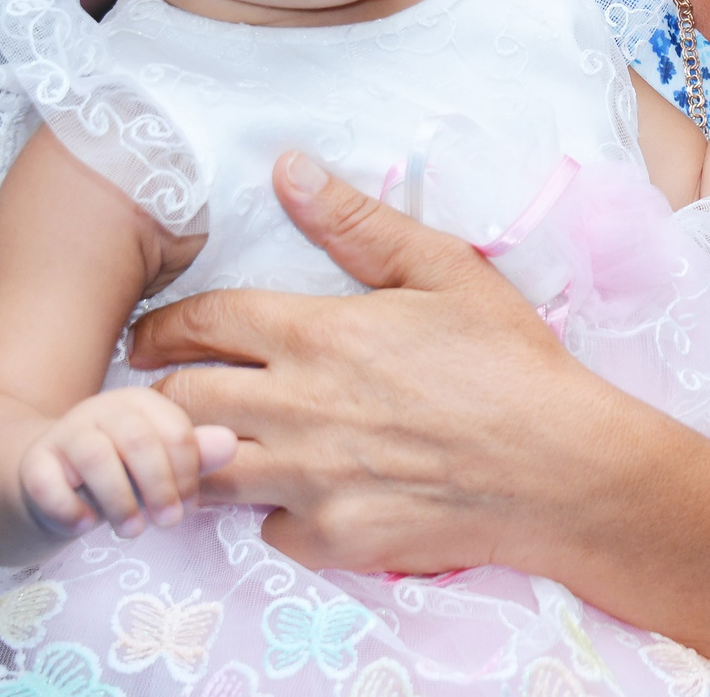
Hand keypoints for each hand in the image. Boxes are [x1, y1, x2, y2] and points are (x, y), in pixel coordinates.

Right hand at [18, 386, 237, 540]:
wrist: (47, 483)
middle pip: (139, 441)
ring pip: (96, 457)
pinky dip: (70, 509)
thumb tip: (230, 444)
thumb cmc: (116, 475)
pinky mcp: (32, 463)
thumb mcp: (158, 468)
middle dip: (160, 487)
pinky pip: (49, 484)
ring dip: (119, 501)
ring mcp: (63, 433)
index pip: (176, 431)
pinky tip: (85, 526)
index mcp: (141, 403)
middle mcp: (103, 408)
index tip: (189, 507)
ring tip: (132, 531)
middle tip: (169, 523)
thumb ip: (192, 457)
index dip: (189, 473)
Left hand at [129, 151, 639, 573]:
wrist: (559, 467)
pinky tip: (296, 494)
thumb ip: (357, 222)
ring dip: (196, 457)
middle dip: (156, 395)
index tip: (149, 339)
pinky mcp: (331, 540)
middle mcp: (297, 410)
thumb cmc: (509, 361)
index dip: (161, 329)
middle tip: (160, 393)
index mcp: (317, 335)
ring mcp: (309, 482)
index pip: (200, 324)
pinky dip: (271, 512)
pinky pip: (266, 529)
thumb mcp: (443, 269)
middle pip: (179, 404)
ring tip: (205, 447)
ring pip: (203, 473)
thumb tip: (287, 169)